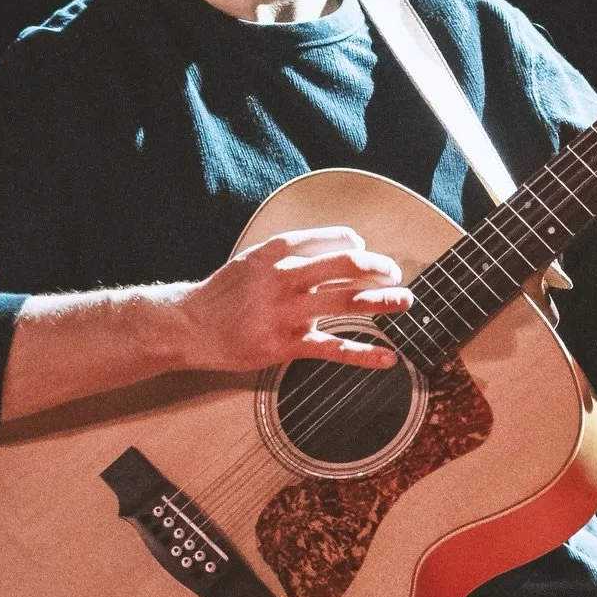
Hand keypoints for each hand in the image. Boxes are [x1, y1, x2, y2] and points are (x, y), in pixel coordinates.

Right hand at [171, 226, 412, 372]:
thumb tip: (344, 246)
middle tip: (395, 273)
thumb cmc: (227, 292)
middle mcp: (286, 277)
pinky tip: (388, 358)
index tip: (367, 254)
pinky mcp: (287, 344)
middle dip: (380, 268)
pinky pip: (335, 348)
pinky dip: (366, 354)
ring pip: (348, 302)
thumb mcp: (255, 259)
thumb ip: (293, 252)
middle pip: (348, 266)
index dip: (358, 245)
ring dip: (383, 300)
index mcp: (278, 251)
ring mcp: (288, 312)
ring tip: (405, 300)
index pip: (334, 239)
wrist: (191, 325)